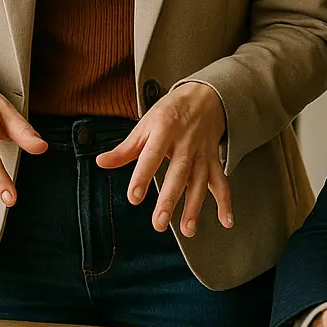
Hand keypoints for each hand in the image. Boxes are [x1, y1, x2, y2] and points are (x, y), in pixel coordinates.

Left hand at [95, 81, 230, 234]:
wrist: (205, 97)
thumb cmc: (170, 112)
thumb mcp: (145, 124)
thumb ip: (125, 148)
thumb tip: (101, 162)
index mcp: (164, 130)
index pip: (151, 155)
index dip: (142, 176)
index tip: (134, 197)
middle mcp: (185, 143)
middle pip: (178, 173)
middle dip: (170, 199)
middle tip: (159, 223)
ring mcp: (202, 153)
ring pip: (200, 182)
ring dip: (194, 207)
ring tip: (186, 230)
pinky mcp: (214, 160)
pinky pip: (221, 182)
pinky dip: (225, 202)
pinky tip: (225, 221)